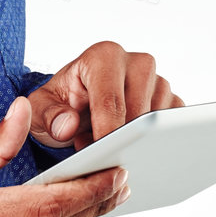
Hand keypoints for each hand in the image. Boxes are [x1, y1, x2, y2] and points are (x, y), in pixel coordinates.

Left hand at [25, 40, 182, 152]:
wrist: (75, 109)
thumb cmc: (59, 106)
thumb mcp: (40, 110)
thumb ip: (48, 115)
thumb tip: (66, 125)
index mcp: (103, 56)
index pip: (110, 99)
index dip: (106, 131)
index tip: (101, 156)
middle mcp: (135, 62)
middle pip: (140, 109)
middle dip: (123, 140)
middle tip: (105, 160)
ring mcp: (157, 81)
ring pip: (160, 118)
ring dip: (139, 142)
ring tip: (114, 152)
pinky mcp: (170, 101)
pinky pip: (175, 125)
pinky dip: (158, 143)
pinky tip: (137, 154)